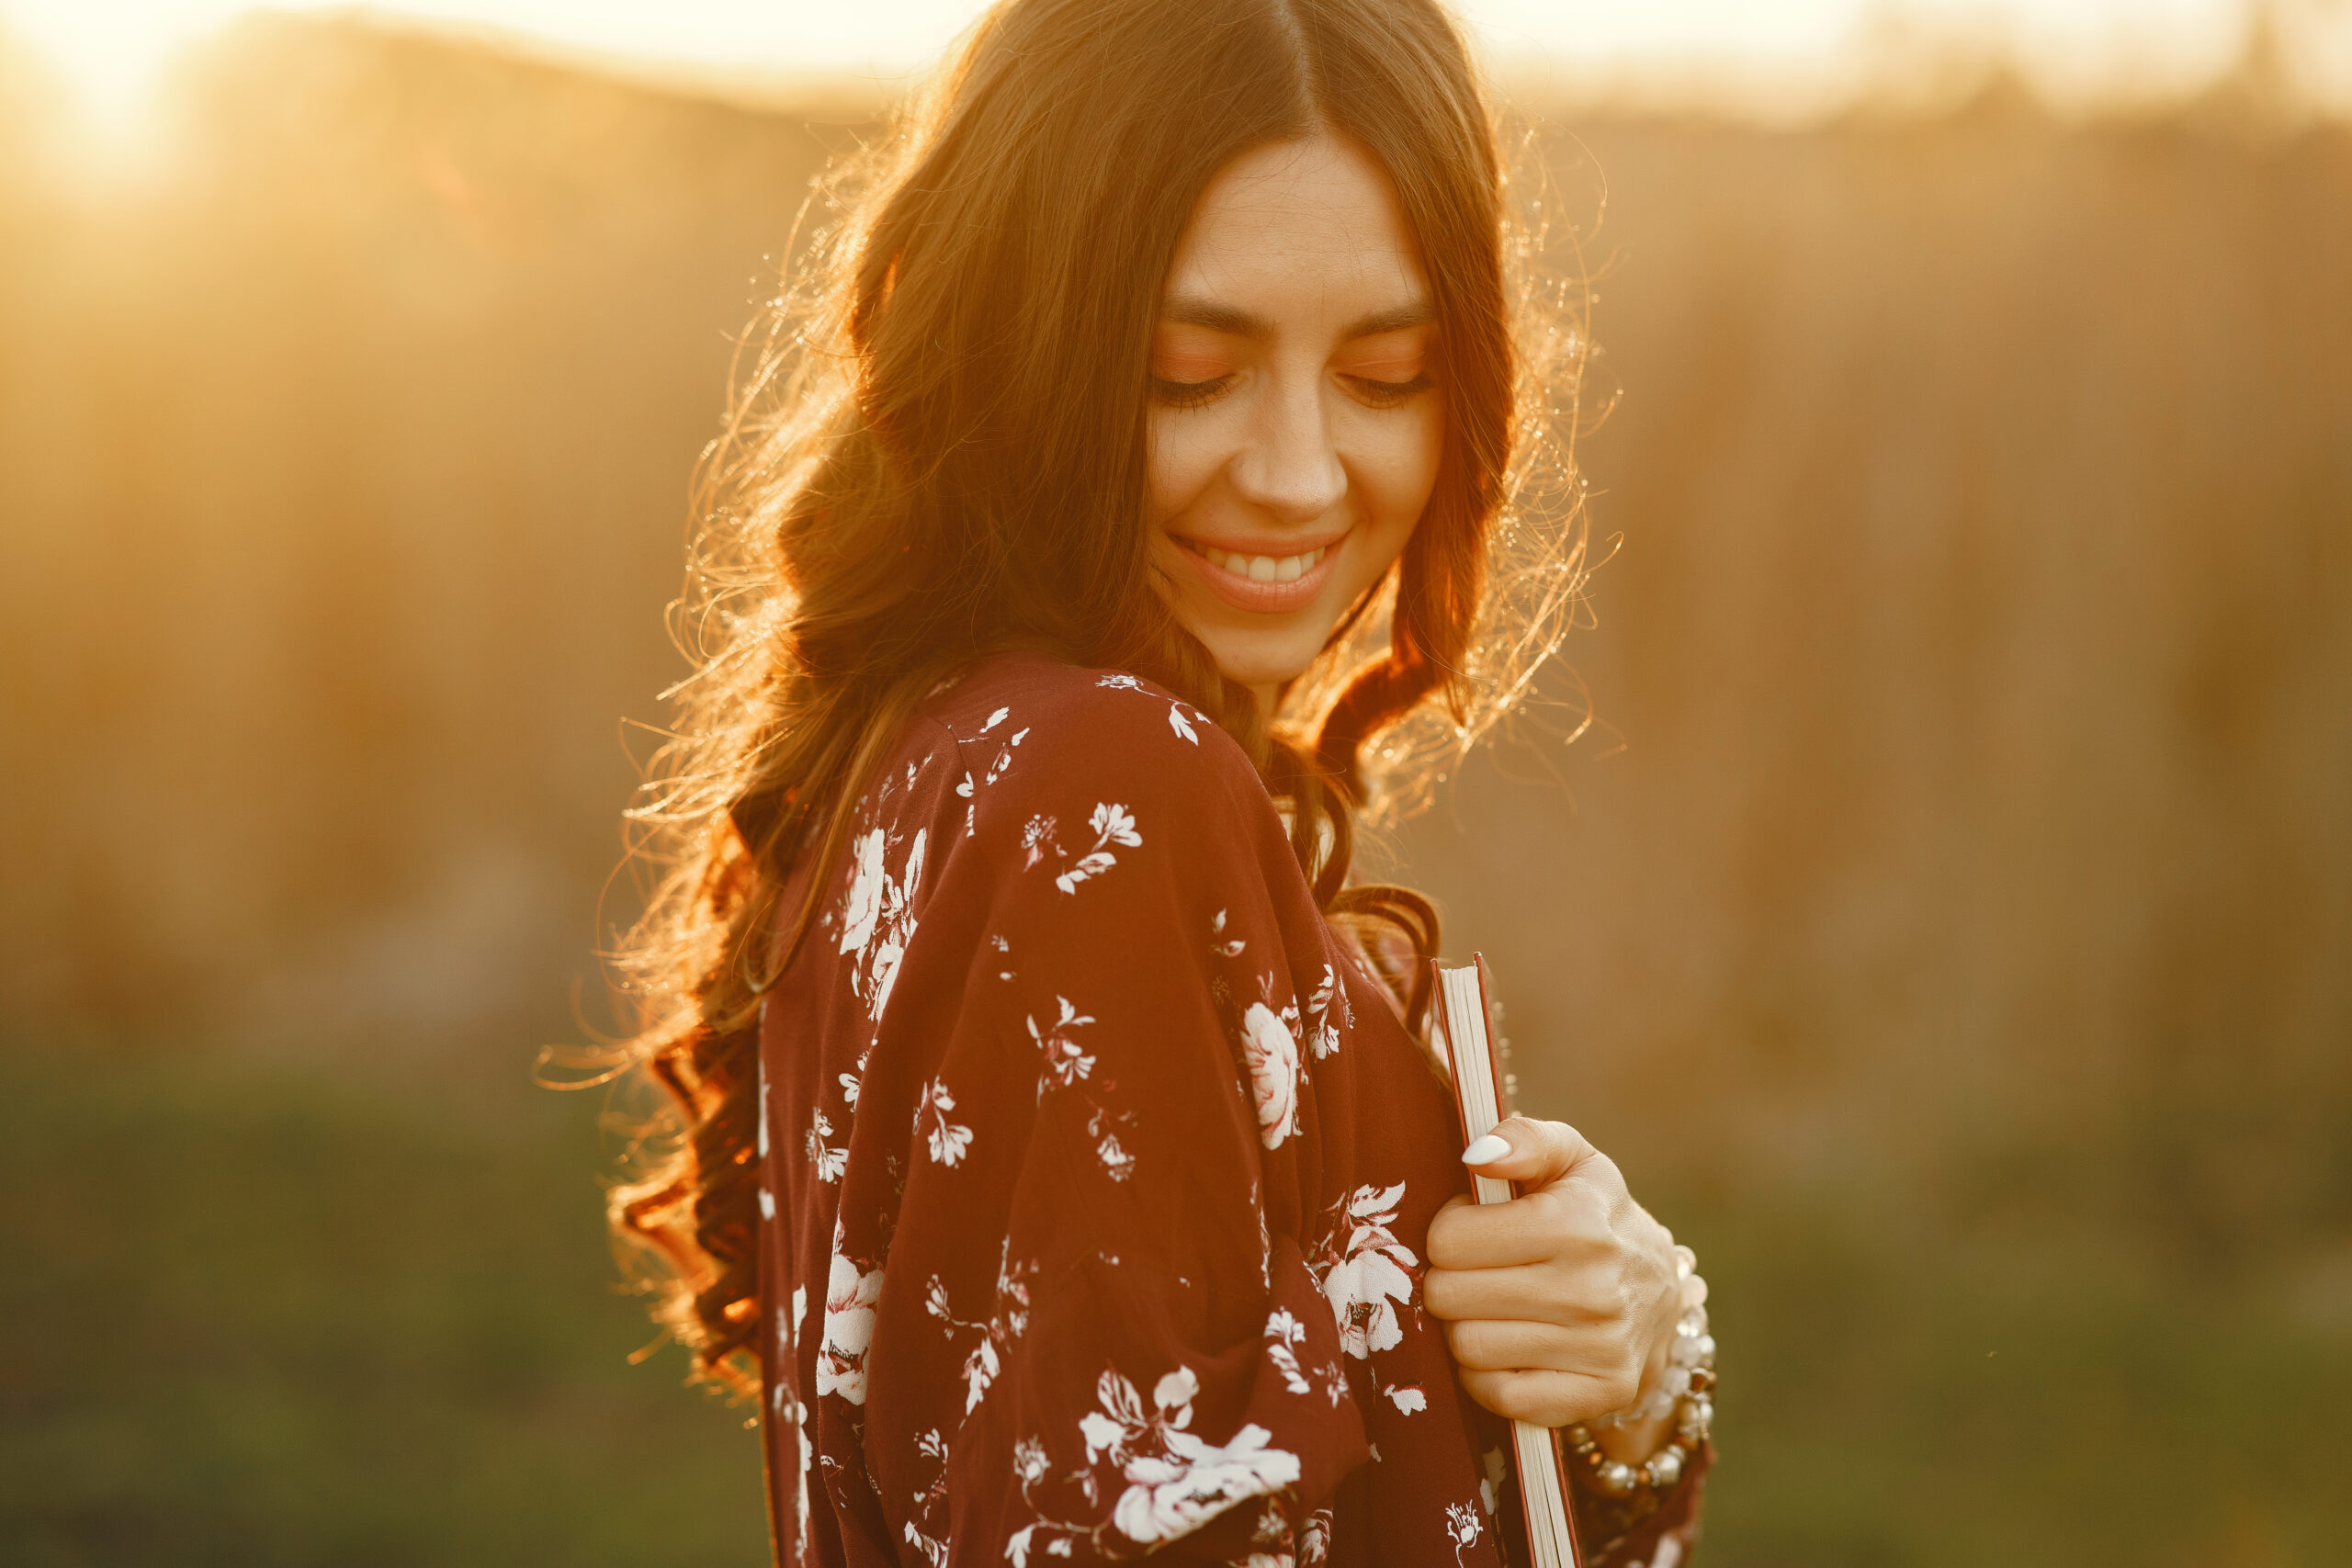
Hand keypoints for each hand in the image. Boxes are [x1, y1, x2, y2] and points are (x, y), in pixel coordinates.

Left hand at [1422, 1117, 1681, 1436]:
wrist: (1660, 1291)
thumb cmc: (1593, 1214)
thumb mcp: (1571, 1159)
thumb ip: (1524, 1138)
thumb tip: (1477, 1154)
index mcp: (1578, 1223)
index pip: (1449, 1240)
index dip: (1448, 1233)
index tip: (1472, 1230)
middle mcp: (1595, 1288)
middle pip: (1450, 1296)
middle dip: (1448, 1281)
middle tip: (1473, 1273)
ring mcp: (1602, 1348)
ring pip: (1469, 1347)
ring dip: (1464, 1328)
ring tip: (1490, 1307)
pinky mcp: (1600, 1394)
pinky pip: (1501, 1397)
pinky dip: (1487, 1376)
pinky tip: (1506, 1347)